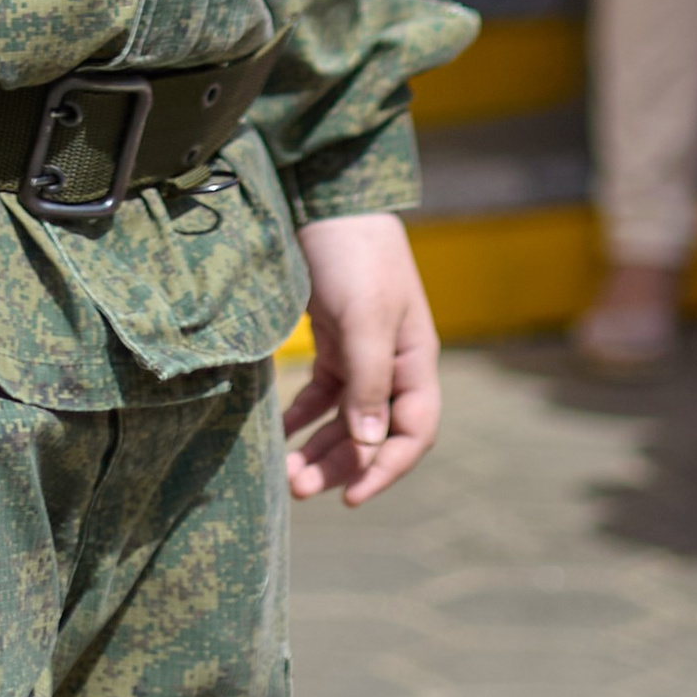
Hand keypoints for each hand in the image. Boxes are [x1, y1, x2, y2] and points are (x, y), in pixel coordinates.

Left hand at [285, 213, 441, 506]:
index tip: (350, 498)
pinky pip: (322, 393)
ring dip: (320, 447)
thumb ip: (368, 380)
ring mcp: (362, 352)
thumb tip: (370, 443)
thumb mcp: (364, 316)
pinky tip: (281, 433)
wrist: (326, 198)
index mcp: (415, 359)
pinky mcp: (332, 340)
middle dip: (341, 464)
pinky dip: (303, 415)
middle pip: (373, 433)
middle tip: (298, 488)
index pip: (413, 431)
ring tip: (286, 473)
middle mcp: (392, 363)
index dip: (385, 468)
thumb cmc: (355, 254)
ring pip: (345, 418)